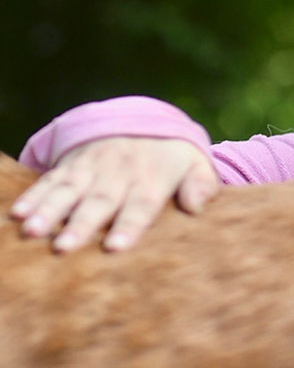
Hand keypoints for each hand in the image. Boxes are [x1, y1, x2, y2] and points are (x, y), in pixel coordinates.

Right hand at [9, 137, 218, 251]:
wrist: (144, 121)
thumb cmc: (173, 157)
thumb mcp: (197, 165)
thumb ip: (202, 186)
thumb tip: (198, 207)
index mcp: (152, 178)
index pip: (142, 204)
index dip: (129, 225)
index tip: (115, 247)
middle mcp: (119, 173)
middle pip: (99, 200)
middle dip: (81, 224)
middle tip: (63, 247)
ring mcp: (92, 168)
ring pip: (68, 190)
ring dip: (49, 210)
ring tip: (32, 230)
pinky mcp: (71, 165)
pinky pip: (50, 179)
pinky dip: (33, 195)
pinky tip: (18, 213)